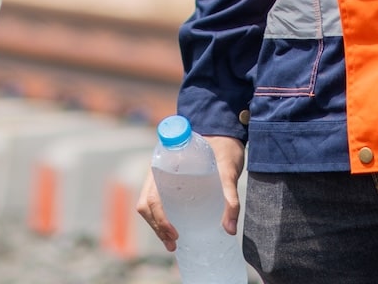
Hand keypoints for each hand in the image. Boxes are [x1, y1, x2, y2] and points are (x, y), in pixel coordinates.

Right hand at [136, 133, 243, 249]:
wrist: (224, 134)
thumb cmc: (223, 148)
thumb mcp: (229, 170)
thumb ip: (230, 197)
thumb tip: (230, 230)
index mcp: (166, 164)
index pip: (152, 196)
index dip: (159, 218)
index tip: (175, 232)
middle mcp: (159, 170)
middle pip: (146, 204)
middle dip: (156, 226)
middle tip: (174, 242)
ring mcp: (162, 177)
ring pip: (148, 205)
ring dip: (155, 226)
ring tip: (173, 242)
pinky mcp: (169, 182)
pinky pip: (157, 202)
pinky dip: (160, 219)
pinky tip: (173, 231)